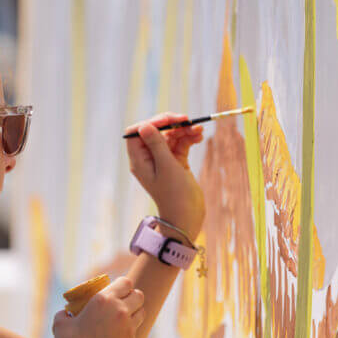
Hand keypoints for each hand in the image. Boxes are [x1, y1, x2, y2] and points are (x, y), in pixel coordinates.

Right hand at [51, 276, 145, 337]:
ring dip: (134, 312)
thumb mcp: (60, 325)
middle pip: (138, 295)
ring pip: (141, 311)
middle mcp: (120, 310)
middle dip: (132, 296)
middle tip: (123, 302)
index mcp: (103, 300)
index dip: (122, 285)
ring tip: (123, 317)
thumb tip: (66, 313)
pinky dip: (130, 328)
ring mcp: (129, 327)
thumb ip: (64, 314)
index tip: (116, 290)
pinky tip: (119, 334)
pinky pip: (136, 329)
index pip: (125, 282)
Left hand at [125, 113, 205, 238]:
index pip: (138, 132)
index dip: (153, 122)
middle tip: (188, 121)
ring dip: (184, 131)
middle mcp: (149, 158)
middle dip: (172, 124)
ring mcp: (163, 161)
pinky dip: (189, 139)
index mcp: (140, 160)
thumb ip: (156, 145)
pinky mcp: (175, 164)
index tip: (170, 120)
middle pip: (157, 132)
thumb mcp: (166, 167)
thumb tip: (143, 126)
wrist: (187, 217)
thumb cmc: (174, 195)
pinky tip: (199, 137)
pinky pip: (180, 145)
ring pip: (171, 137)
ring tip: (199, 129)